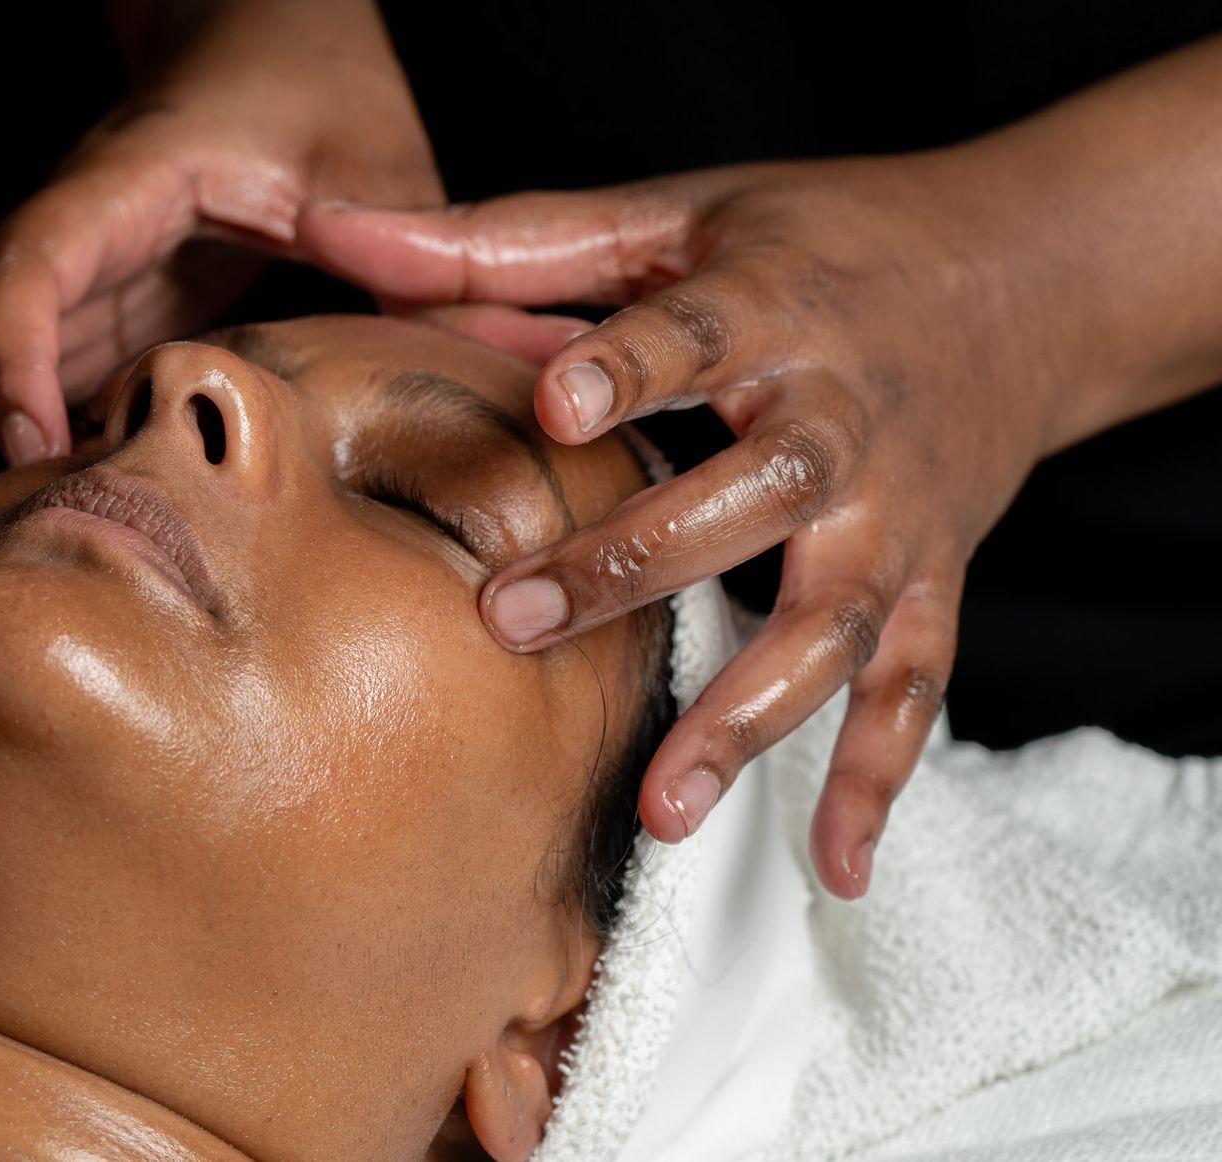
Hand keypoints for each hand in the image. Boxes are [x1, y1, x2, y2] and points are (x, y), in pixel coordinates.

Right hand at [0, 0, 441, 586]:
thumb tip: (473, 328)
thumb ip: (400, 236)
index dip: (13, 350)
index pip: (26, 261)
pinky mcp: (46, 337)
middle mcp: (48, 243)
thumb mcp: (374, 151)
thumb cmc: (315, 93)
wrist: (260, 45)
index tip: (38, 450)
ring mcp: (34, 297)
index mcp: (120, 186)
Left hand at [301, 154, 1090, 899]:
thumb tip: (343, 238)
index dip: (632, 368)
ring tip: (662, 809)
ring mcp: (901, 512)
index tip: (552, 402)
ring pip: (837, 623)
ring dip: (753, 716)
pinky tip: (835, 868)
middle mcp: (846, 417)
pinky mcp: (940, 577)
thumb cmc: (820, 243)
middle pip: (758, 497)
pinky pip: (916, 689)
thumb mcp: (685, 212)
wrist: (1030, 273)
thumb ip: (525, 239)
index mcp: (776, 307)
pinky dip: (878, 779)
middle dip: (642, 562)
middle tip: (513, 621)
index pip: (699, 335)